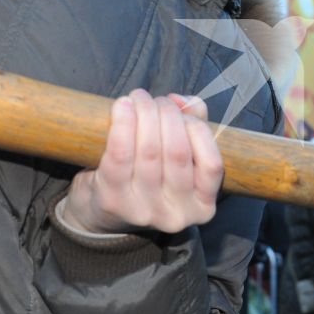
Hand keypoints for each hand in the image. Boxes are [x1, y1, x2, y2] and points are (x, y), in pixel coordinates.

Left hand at [61, 91, 222, 234]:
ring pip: (149, 151)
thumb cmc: (149, 177)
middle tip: (155, 100)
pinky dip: (123, 123)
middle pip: (177, 152)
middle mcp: (176, 215)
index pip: (211, 163)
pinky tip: (122, 106)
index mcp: (202, 207)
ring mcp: (143, 211)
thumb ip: (193, 125)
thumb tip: (183, 101)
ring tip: (138, 98)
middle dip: (168, 114)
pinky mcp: (113, 201)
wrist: (102, 212)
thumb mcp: (180, 159)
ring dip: (145, 112)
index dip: (197, 128)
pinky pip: (120, 155)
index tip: (180, 108)